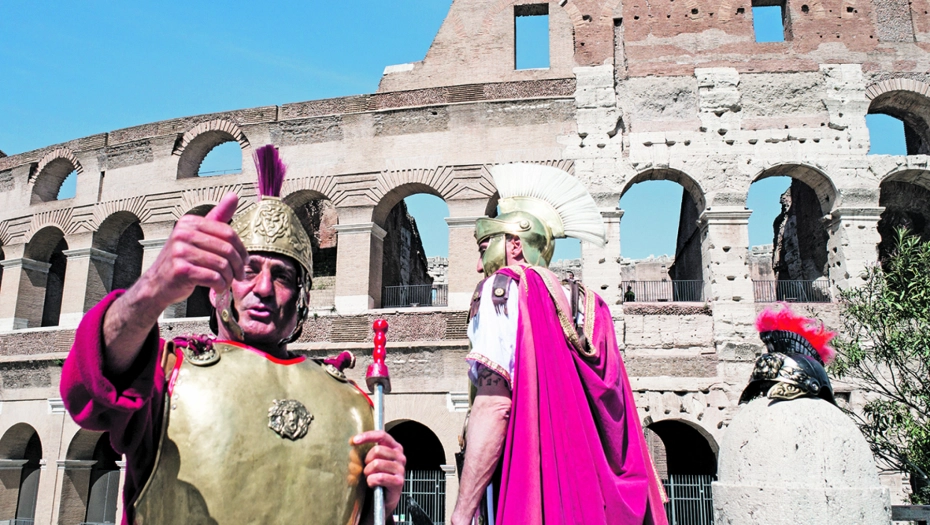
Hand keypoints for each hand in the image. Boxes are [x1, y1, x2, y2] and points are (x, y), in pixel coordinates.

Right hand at [140, 192, 247, 309]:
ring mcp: (180, 252)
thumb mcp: (197, 235)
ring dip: (229, 277)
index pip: (227, 232)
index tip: (244, 260)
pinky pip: (213, 278)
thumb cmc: (181, 260)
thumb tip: (233, 196)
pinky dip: (220, 285)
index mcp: (189, 223)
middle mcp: (183, 234)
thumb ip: (217, 217)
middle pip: (227, 249)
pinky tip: (217, 287)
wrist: (157, 283)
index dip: (241, 248)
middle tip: (239, 275)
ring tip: (227, 281)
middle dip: (238, 265)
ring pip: (222, 265)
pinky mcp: (181, 270)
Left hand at [352, 430, 405, 514]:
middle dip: (366, 460)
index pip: (381, 435)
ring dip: (368, 472)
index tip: (353, 440)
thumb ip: (362, 453)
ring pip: (376, 464)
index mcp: (394, 447)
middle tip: (366, 469)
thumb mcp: (371, 462)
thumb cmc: (377, 477)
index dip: (367, 436)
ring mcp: (400, 469)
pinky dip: (371, 481)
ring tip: (370, 477)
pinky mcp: (398, 481)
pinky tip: (372, 484)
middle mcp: (399, 456)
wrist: (384, 499)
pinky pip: (379, 477)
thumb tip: (352, 449)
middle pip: (377, 450)